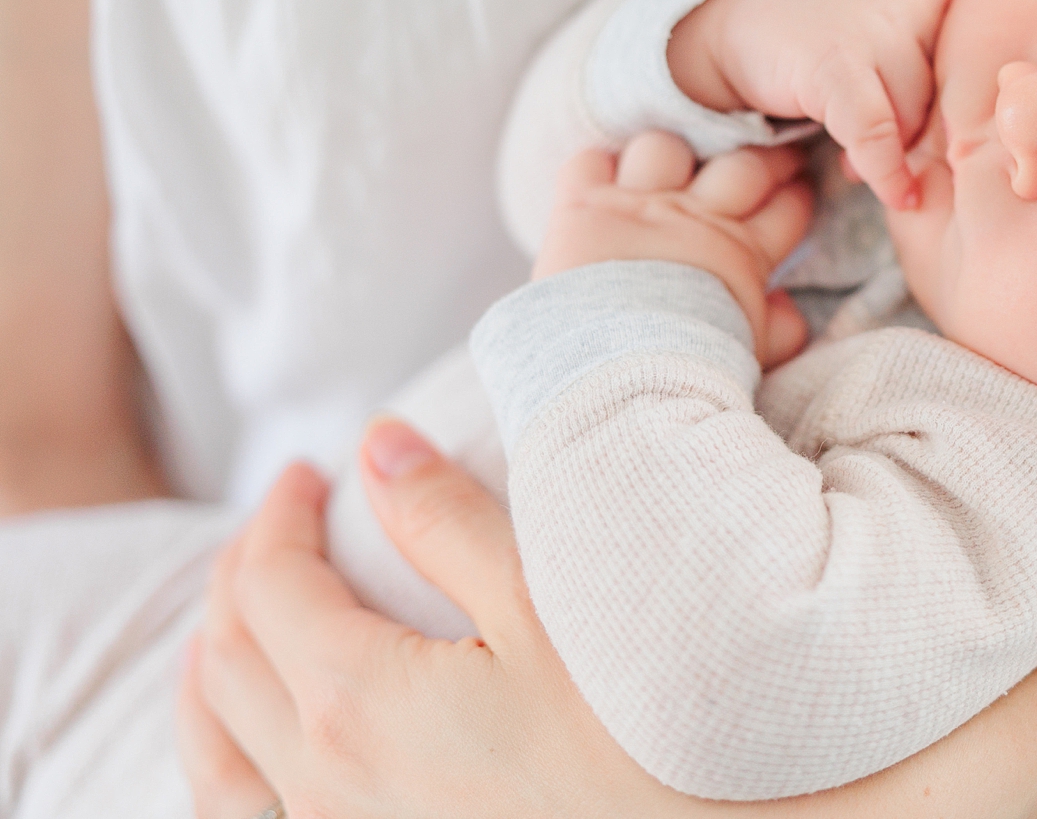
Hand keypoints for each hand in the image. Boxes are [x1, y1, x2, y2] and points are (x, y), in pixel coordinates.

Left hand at [178, 432, 686, 818]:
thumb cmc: (634, 738)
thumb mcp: (546, 609)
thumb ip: (448, 524)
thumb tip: (380, 446)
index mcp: (356, 702)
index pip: (270, 585)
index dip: (279, 515)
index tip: (311, 471)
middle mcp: (322, 784)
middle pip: (228, 661)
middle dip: (238, 576)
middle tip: (276, 524)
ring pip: (216, 758)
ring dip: (208, 678)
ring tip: (219, 633)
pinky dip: (226, 767)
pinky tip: (252, 754)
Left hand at [535, 131, 812, 366]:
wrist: (619, 378)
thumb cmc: (688, 374)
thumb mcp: (748, 356)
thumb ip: (780, 333)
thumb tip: (789, 310)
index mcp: (739, 254)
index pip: (787, 209)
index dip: (797, 195)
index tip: (798, 187)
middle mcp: (693, 218)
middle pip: (742, 165)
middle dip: (763, 157)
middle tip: (765, 154)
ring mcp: (637, 206)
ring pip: (665, 148)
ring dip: (669, 156)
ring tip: (668, 167)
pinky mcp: (583, 206)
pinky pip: (589, 161)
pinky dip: (595, 167)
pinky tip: (601, 179)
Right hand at [666, 0, 952, 211]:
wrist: (726, 9)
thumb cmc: (813, 27)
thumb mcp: (883, 22)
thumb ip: (924, 63)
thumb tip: (962, 140)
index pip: (964, 61)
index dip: (950, 108)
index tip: (935, 138)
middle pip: (944, 87)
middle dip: (921, 131)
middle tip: (895, 153)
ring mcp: (870, 23)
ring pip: (915, 112)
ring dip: (898, 151)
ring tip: (864, 162)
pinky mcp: (832, 61)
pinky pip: (877, 131)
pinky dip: (887, 171)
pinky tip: (894, 194)